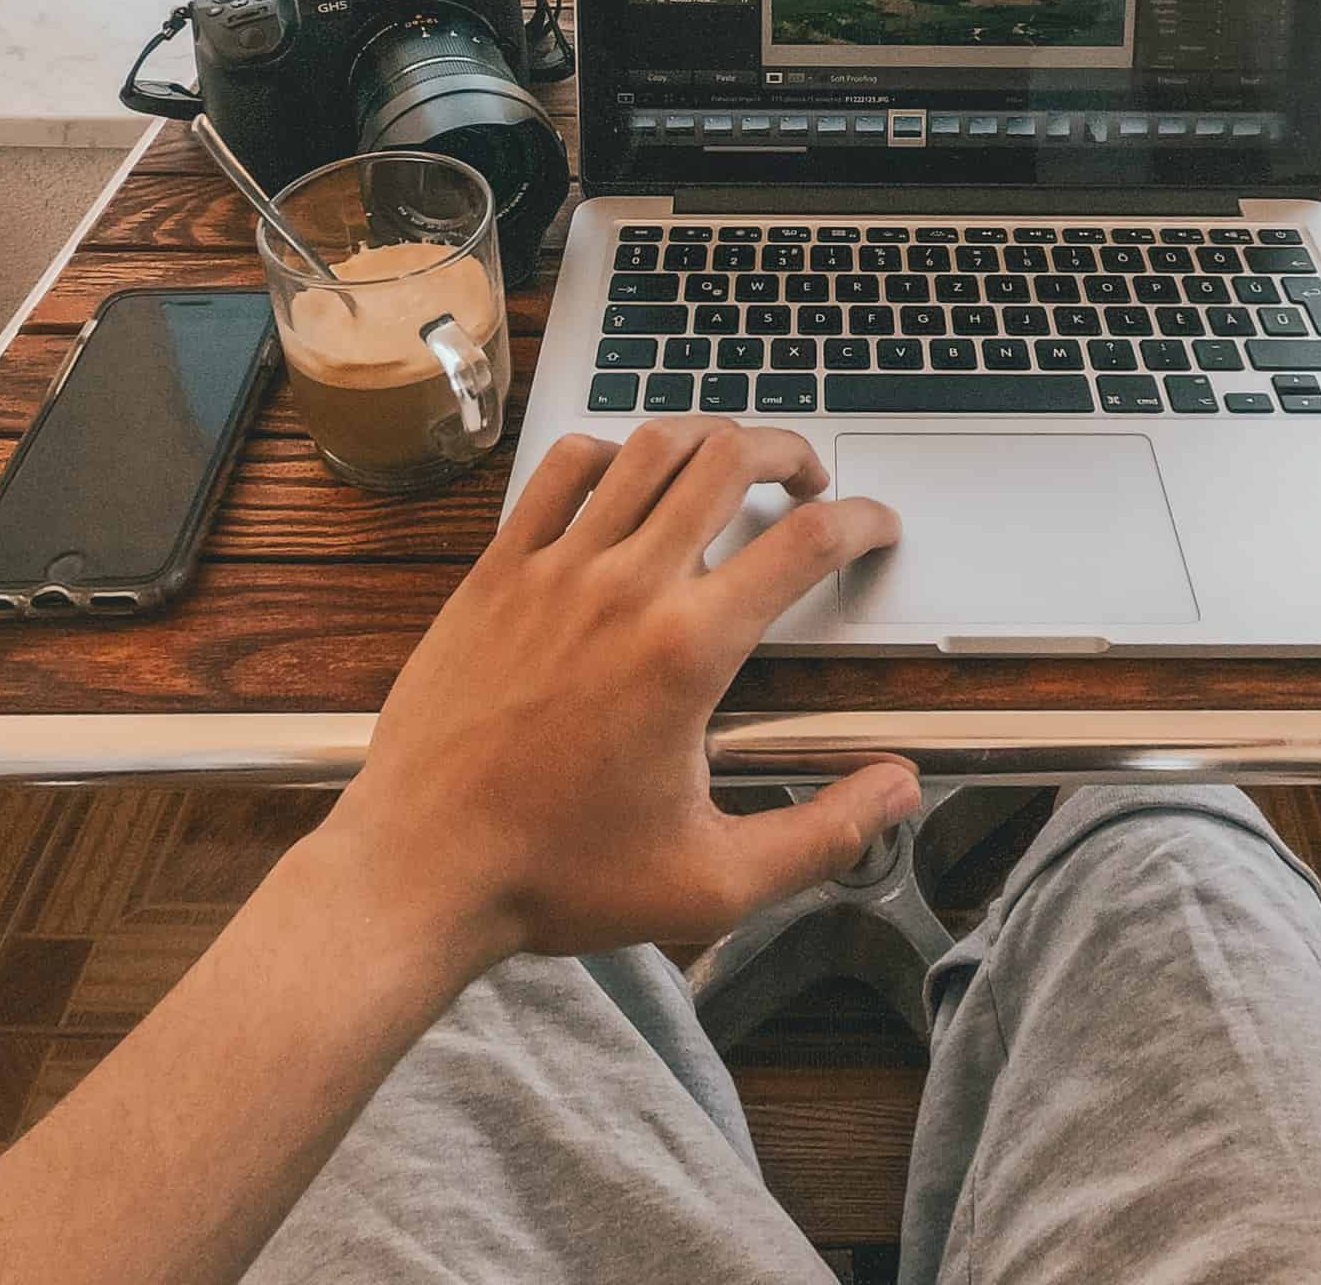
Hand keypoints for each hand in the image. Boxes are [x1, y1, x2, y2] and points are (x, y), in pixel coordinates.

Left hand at [318, 419, 917, 970]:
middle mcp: (626, 587)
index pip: (804, 543)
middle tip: (808, 482)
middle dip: (789, 453)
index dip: (862, 521)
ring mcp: (554, 568)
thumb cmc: (557, 878)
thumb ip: (823, 833)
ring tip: (730, 463)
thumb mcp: (713, 881)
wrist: (420, 872)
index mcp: (688, 650)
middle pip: (729, 459)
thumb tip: (899, 790)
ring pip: (649, 446)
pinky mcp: (497, 570)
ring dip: (706, 438)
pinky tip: (627, 479)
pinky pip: (561, 470)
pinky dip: (609, 452)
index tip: (877, 526)